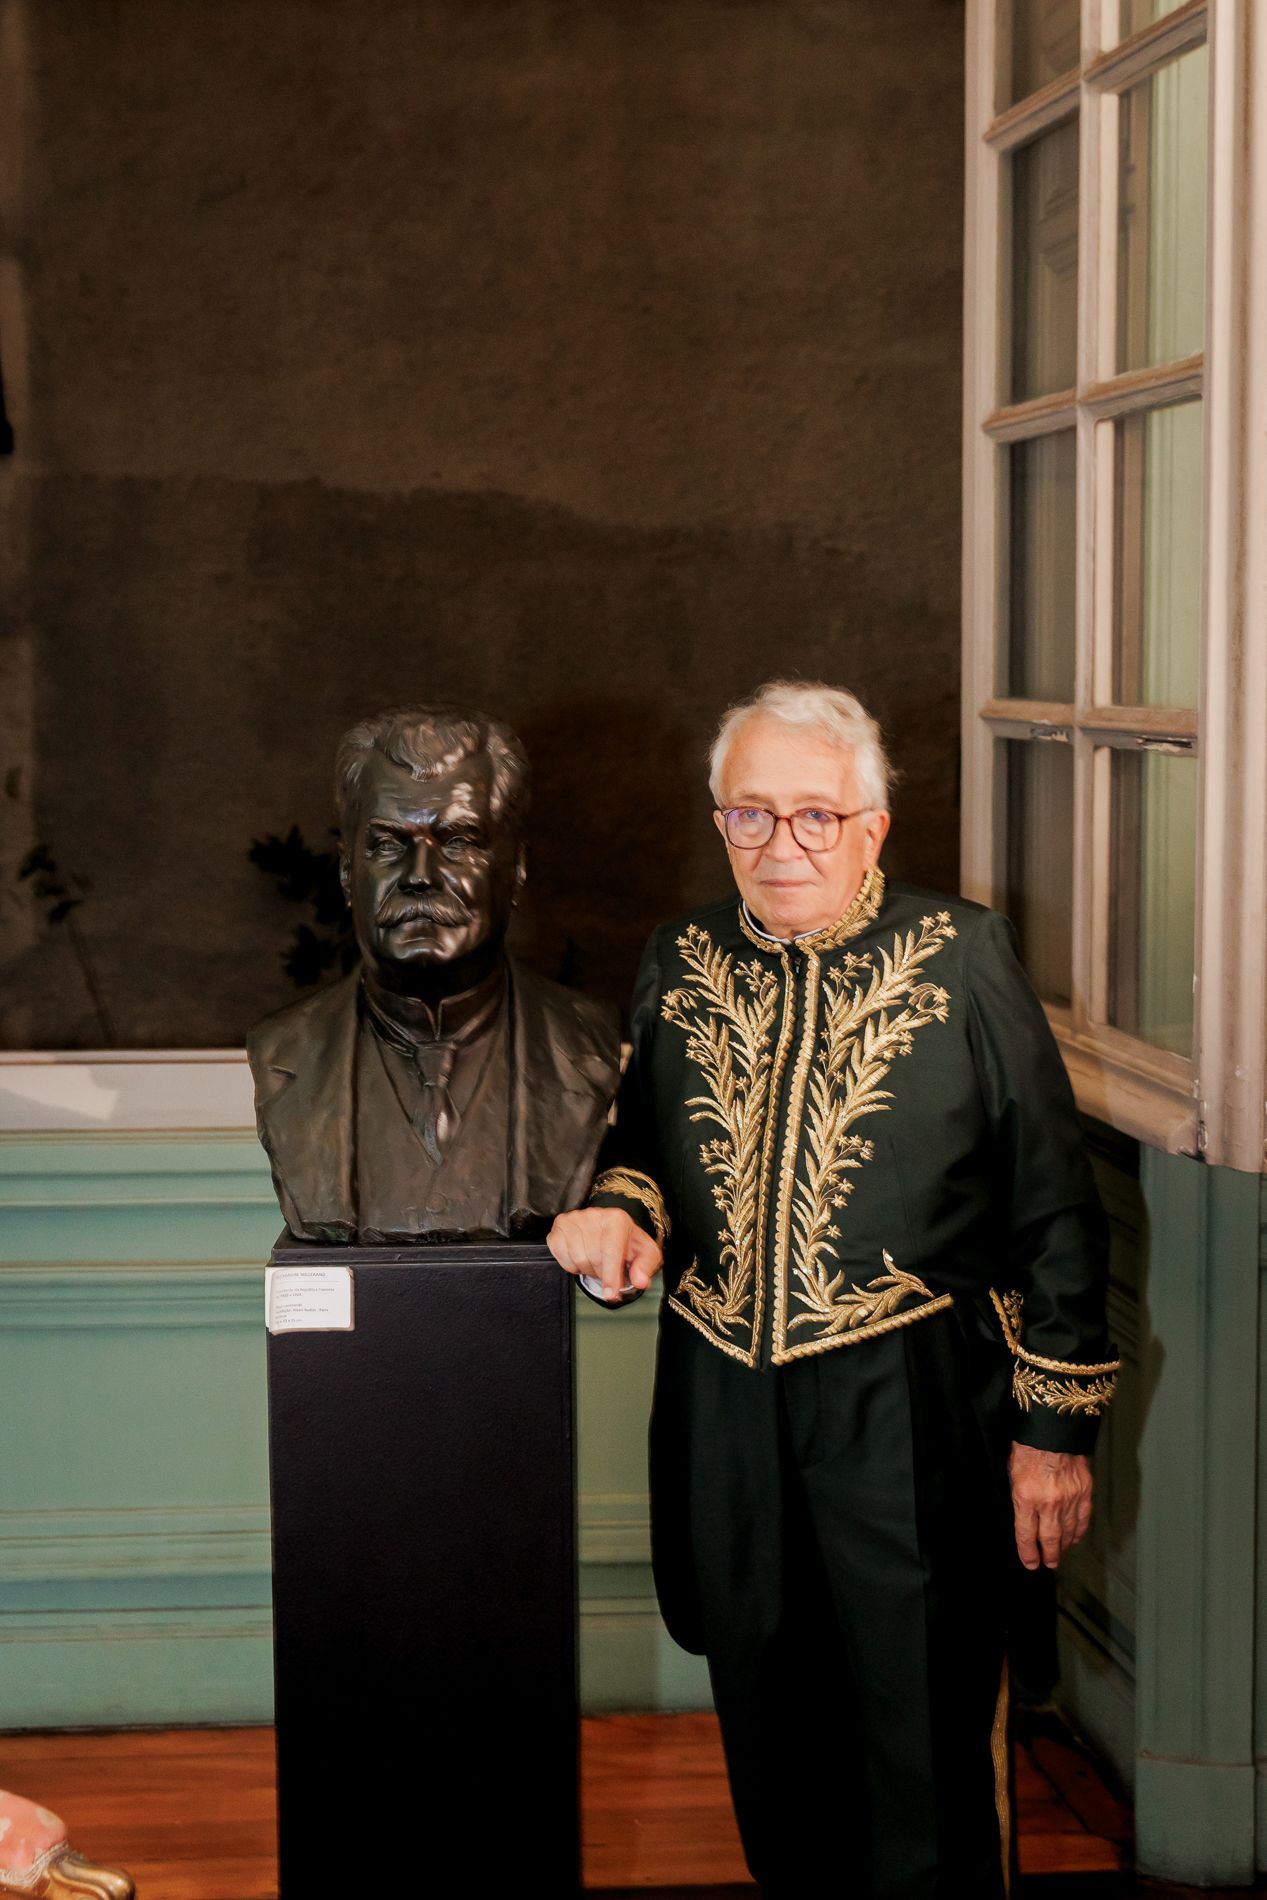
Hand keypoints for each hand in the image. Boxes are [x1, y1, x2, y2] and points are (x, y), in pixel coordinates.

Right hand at [546, 1207, 663, 1302]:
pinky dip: (571, 1264)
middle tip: (607, 1270)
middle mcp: (594, 1215)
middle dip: (601, 1273)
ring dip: (587, 1268)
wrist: (609, 1229)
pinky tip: (581, 1256)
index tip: (611, 1294)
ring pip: (576, 1258)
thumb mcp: (644, 1253)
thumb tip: (640, 1281)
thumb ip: (646, 1266)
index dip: (611, 1276)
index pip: (611, 1250)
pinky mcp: (559, 1226)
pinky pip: (561, 1256)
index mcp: (617, 1219)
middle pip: (593, 1257)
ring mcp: (574, 1219)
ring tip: (595, 1261)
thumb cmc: (626, 1242)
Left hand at [1008, 1442, 1092, 1570]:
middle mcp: (1048, 1502)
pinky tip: (1076, 1537)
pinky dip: (1079, 1531)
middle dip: (1049, 1555)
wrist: (1053, 1428)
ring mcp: (1069, 1498)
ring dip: (1064, 1545)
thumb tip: (1023, 1516)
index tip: (1030, 1563)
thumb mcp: (1012, 1473)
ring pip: (1068, 1532)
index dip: (1028, 1553)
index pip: (1026, 1535)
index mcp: (1026, 1498)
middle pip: (1050, 1539)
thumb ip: (1019, 1497)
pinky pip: (1083, 1518)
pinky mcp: (1084, 1491)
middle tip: (1048, 1564)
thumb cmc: (1028, 1447)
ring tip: (1060, 1553)